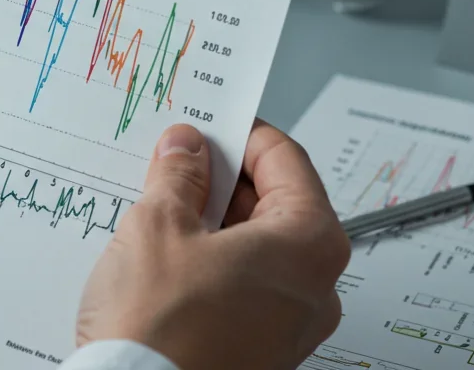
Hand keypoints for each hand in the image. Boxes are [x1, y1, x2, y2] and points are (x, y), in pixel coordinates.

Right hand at [76, 121, 349, 369]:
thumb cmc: (160, 329)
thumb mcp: (158, 225)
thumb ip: (179, 175)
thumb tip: (187, 150)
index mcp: (309, 244)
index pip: (286, 160)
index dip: (240, 134)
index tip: (207, 126)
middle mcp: (315, 288)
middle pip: (277, 205)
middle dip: (223, 181)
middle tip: (175, 165)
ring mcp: (291, 326)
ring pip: (258, 249)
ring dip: (213, 223)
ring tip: (161, 212)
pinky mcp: (261, 351)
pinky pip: (245, 288)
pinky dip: (213, 264)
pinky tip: (166, 260)